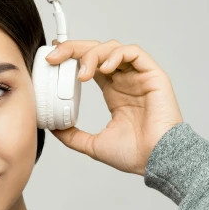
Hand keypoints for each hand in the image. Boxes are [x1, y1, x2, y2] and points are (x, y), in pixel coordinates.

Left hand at [45, 39, 183, 175]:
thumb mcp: (93, 144)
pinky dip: (116, 55)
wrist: (156, 160)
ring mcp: (139, 76)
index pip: (90, 64)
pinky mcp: (153, 75)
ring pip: (113, 48)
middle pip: (97, 51)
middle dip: (74, 49)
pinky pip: (134, 53)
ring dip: (93, 54)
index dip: (71, 56)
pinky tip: (104, 69)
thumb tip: (53, 129)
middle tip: (56, 56)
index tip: (52, 58)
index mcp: (113, 91)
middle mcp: (125, 80)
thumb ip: (72, 135)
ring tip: (83, 73)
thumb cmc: (134, 154)